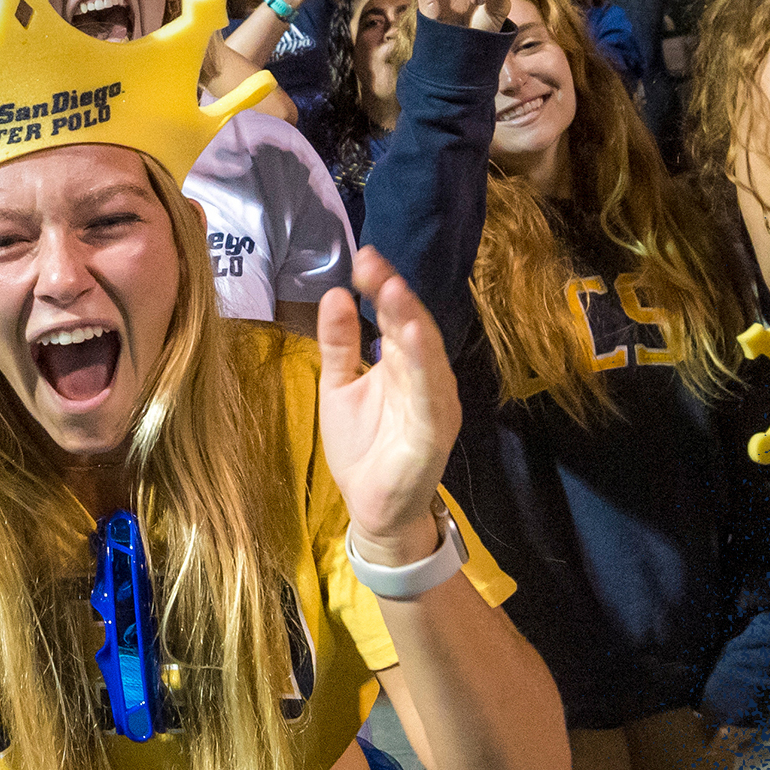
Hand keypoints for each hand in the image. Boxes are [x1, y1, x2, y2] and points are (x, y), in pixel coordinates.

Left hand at [317, 247, 460, 563]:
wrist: (372, 511)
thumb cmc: (363, 447)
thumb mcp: (340, 387)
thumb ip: (339, 345)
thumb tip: (335, 294)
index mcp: (404, 367)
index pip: (397, 319)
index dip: (382, 288)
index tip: (363, 257)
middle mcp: (426, 381)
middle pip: (414, 330)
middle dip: (396, 295)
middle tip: (374, 263)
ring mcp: (434, 407)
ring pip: (428, 359)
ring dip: (413, 324)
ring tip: (395, 290)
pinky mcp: (433, 436)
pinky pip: (430, 400)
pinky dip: (424, 370)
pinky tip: (414, 343)